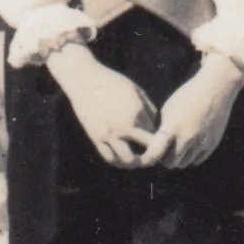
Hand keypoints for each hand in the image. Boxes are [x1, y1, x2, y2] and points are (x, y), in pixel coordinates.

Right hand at [48, 44, 163, 168]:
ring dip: (135, 163)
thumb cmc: (112, 82)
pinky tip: (122, 160)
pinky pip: (109, 157)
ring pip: (127, 160)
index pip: (154, 134)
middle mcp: (124, 126)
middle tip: (154, 157)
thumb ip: (148, 109)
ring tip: (138, 161)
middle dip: (152, 155)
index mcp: (136, 113)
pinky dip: (118, 161)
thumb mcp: (136, 90)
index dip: (159, 138)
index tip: (159, 139)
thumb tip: (155, 125)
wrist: (84, 81)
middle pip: (145, 151)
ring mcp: (109, 134)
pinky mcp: (96, 137)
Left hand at [154, 52, 243, 170]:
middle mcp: (187, 137)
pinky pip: (197, 160)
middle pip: (170, 162)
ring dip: (179, 158)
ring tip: (177, 145)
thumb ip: (161, 130)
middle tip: (163, 150)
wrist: (215, 87)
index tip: (145, 159)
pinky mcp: (212, 144)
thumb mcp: (168, 110)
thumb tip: (153, 148)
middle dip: (164, 158)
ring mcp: (201, 142)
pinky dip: (191, 156)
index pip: (156, 152)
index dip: (148, 158)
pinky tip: (189, 144)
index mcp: (172, 126)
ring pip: (184, 163)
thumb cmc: (187, 96)